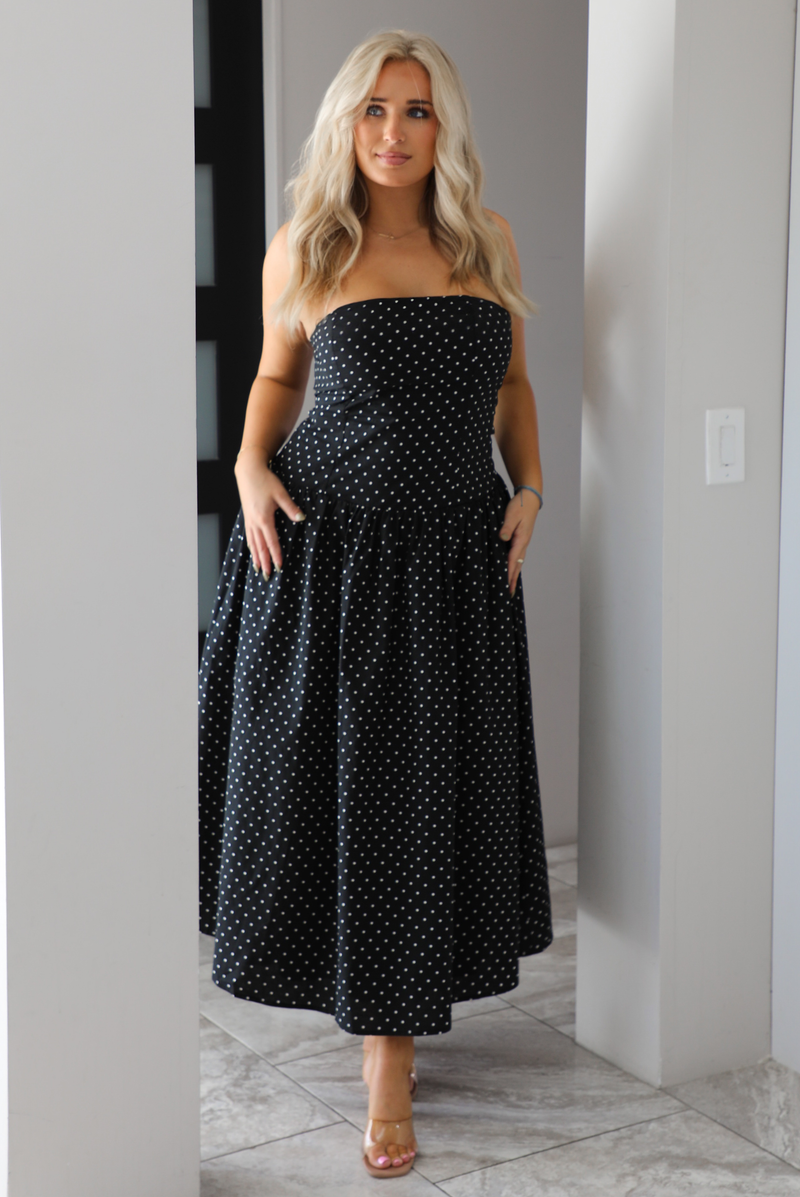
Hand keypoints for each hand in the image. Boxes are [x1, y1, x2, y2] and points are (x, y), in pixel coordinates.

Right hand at [234, 452, 304, 577]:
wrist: (248, 471)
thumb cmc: (265, 480)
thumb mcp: (281, 493)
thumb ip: (291, 508)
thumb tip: (302, 518)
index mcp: (264, 518)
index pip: (272, 542)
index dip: (276, 555)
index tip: (280, 567)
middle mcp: (255, 522)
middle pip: (260, 547)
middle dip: (265, 562)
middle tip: (268, 576)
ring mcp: (249, 520)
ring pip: (252, 543)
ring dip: (256, 557)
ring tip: (259, 569)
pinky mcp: (247, 517)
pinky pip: (248, 536)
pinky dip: (251, 547)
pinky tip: (252, 552)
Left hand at [498, 489, 539, 595]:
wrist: (529, 499)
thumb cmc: (520, 506)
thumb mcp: (512, 514)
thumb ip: (507, 527)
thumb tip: (502, 537)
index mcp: (521, 539)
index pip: (512, 560)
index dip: (508, 573)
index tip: (505, 585)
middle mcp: (523, 544)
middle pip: (517, 565)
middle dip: (512, 579)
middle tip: (508, 594)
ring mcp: (523, 543)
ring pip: (518, 563)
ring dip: (514, 575)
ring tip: (509, 587)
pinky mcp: (521, 540)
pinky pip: (517, 557)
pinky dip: (514, 566)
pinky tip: (510, 570)